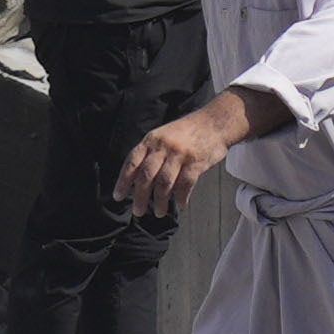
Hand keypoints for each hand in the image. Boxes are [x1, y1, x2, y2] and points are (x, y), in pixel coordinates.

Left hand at [115, 98, 245, 223]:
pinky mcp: (196, 161)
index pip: (132, 162)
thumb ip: (150, 154)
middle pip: (146, 176)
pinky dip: (181, 197)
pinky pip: (186, 184)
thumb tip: (136, 180)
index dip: (123, 181)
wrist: (215, 122)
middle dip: (140, 196)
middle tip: (138, 211)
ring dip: (160, 201)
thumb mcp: (163, 136)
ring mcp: (180, 154)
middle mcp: (163, 147)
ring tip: (159, 212)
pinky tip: (179, 205)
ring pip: (164, 183)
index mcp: (151, 140)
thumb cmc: (187, 132)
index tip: (118, 196)